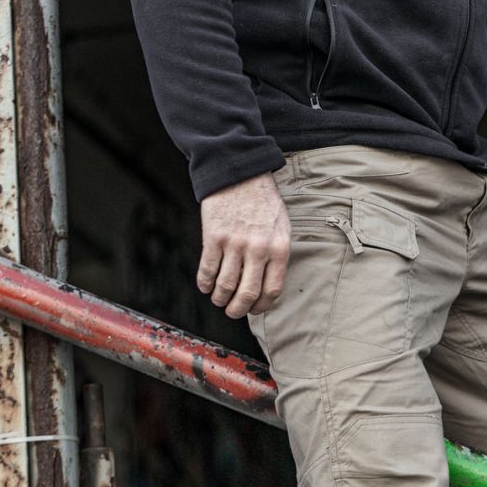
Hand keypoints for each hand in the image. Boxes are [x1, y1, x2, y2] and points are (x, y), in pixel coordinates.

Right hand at [198, 172, 290, 317]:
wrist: (240, 174)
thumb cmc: (263, 202)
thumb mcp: (281, 226)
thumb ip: (276, 255)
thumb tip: (267, 287)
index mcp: (279, 247)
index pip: (272, 290)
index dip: (262, 306)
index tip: (255, 309)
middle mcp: (258, 248)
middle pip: (247, 294)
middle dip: (238, 310)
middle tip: (233, 311)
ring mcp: (234, 243)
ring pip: (225, 286)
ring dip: (220, 299)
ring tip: (219, 299)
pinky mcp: (213, 237)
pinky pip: (207, 271)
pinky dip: (205, 284)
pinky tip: (206, 285)